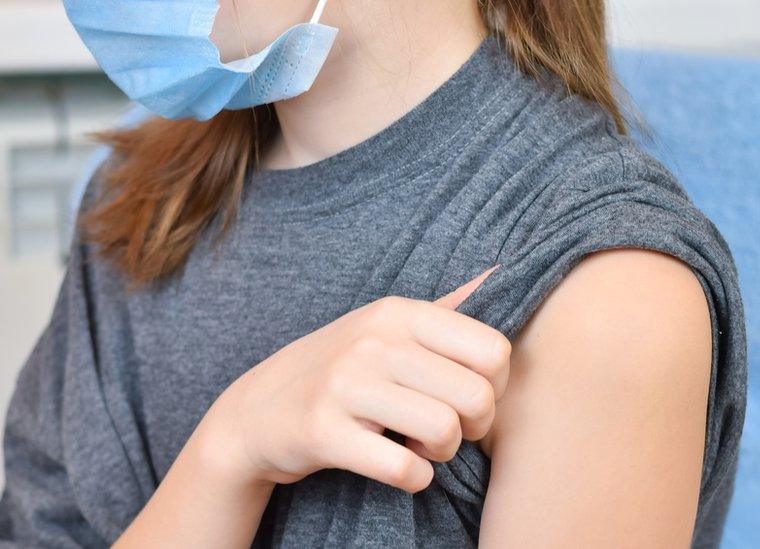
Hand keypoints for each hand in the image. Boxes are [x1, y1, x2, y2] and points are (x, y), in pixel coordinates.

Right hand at [198, 265, 509, 493]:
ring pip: (444, 431)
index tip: (468, 397)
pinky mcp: (323, 431)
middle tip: (448, 430)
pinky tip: (401, 467)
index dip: (496, 385)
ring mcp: (345, 383)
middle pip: (477, 396)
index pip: (493, 350)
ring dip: (442, 454)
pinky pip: (404, 468)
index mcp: (399, 312)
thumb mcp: (387, 326)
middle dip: (474, 427)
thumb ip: (444, 309)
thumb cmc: (343, 369)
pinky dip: (414, 478)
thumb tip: (500, 272)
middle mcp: (374, 340)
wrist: (259, 410)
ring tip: (420, 446)